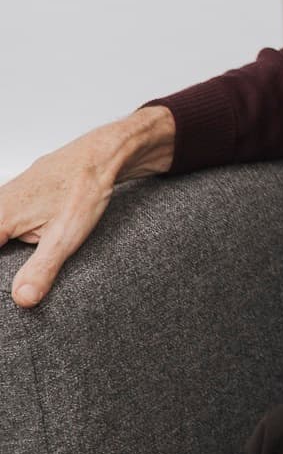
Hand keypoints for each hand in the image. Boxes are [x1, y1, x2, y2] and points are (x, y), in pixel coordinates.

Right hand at [2, 107, 170, 307]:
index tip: (0, 290)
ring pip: (1, 228)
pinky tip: (27, 238)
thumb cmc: (83, 189)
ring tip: (36, 254)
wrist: (101, 154)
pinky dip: (10, 232)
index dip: (1, 272)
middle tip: (34, 260)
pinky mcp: (19, 194)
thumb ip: (41, 269)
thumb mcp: (64, 237)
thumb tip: (22, 299)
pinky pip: (6, 218)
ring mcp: (6, 197)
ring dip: (8, 246)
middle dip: (5, 258)